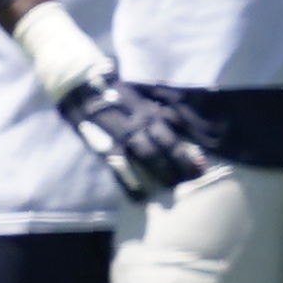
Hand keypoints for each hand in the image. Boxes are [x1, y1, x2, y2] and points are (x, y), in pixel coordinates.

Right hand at [52, 73, 217, 203]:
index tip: (202, 167)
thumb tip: (183, 123)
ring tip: (171, 189)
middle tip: (191, 180)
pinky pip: (120, 169)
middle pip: (166, 146)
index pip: (176, 131)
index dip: (189, 151)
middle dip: (180, 165)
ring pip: (148, 156)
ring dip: (161, 174)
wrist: (80, 84)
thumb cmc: (113, 90)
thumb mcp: (139, 93)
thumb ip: (158, 108)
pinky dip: (131, 185)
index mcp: (149, 109)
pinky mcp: (104, 145)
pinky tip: (140, 198)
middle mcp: (139, 121)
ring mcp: (121, 134)